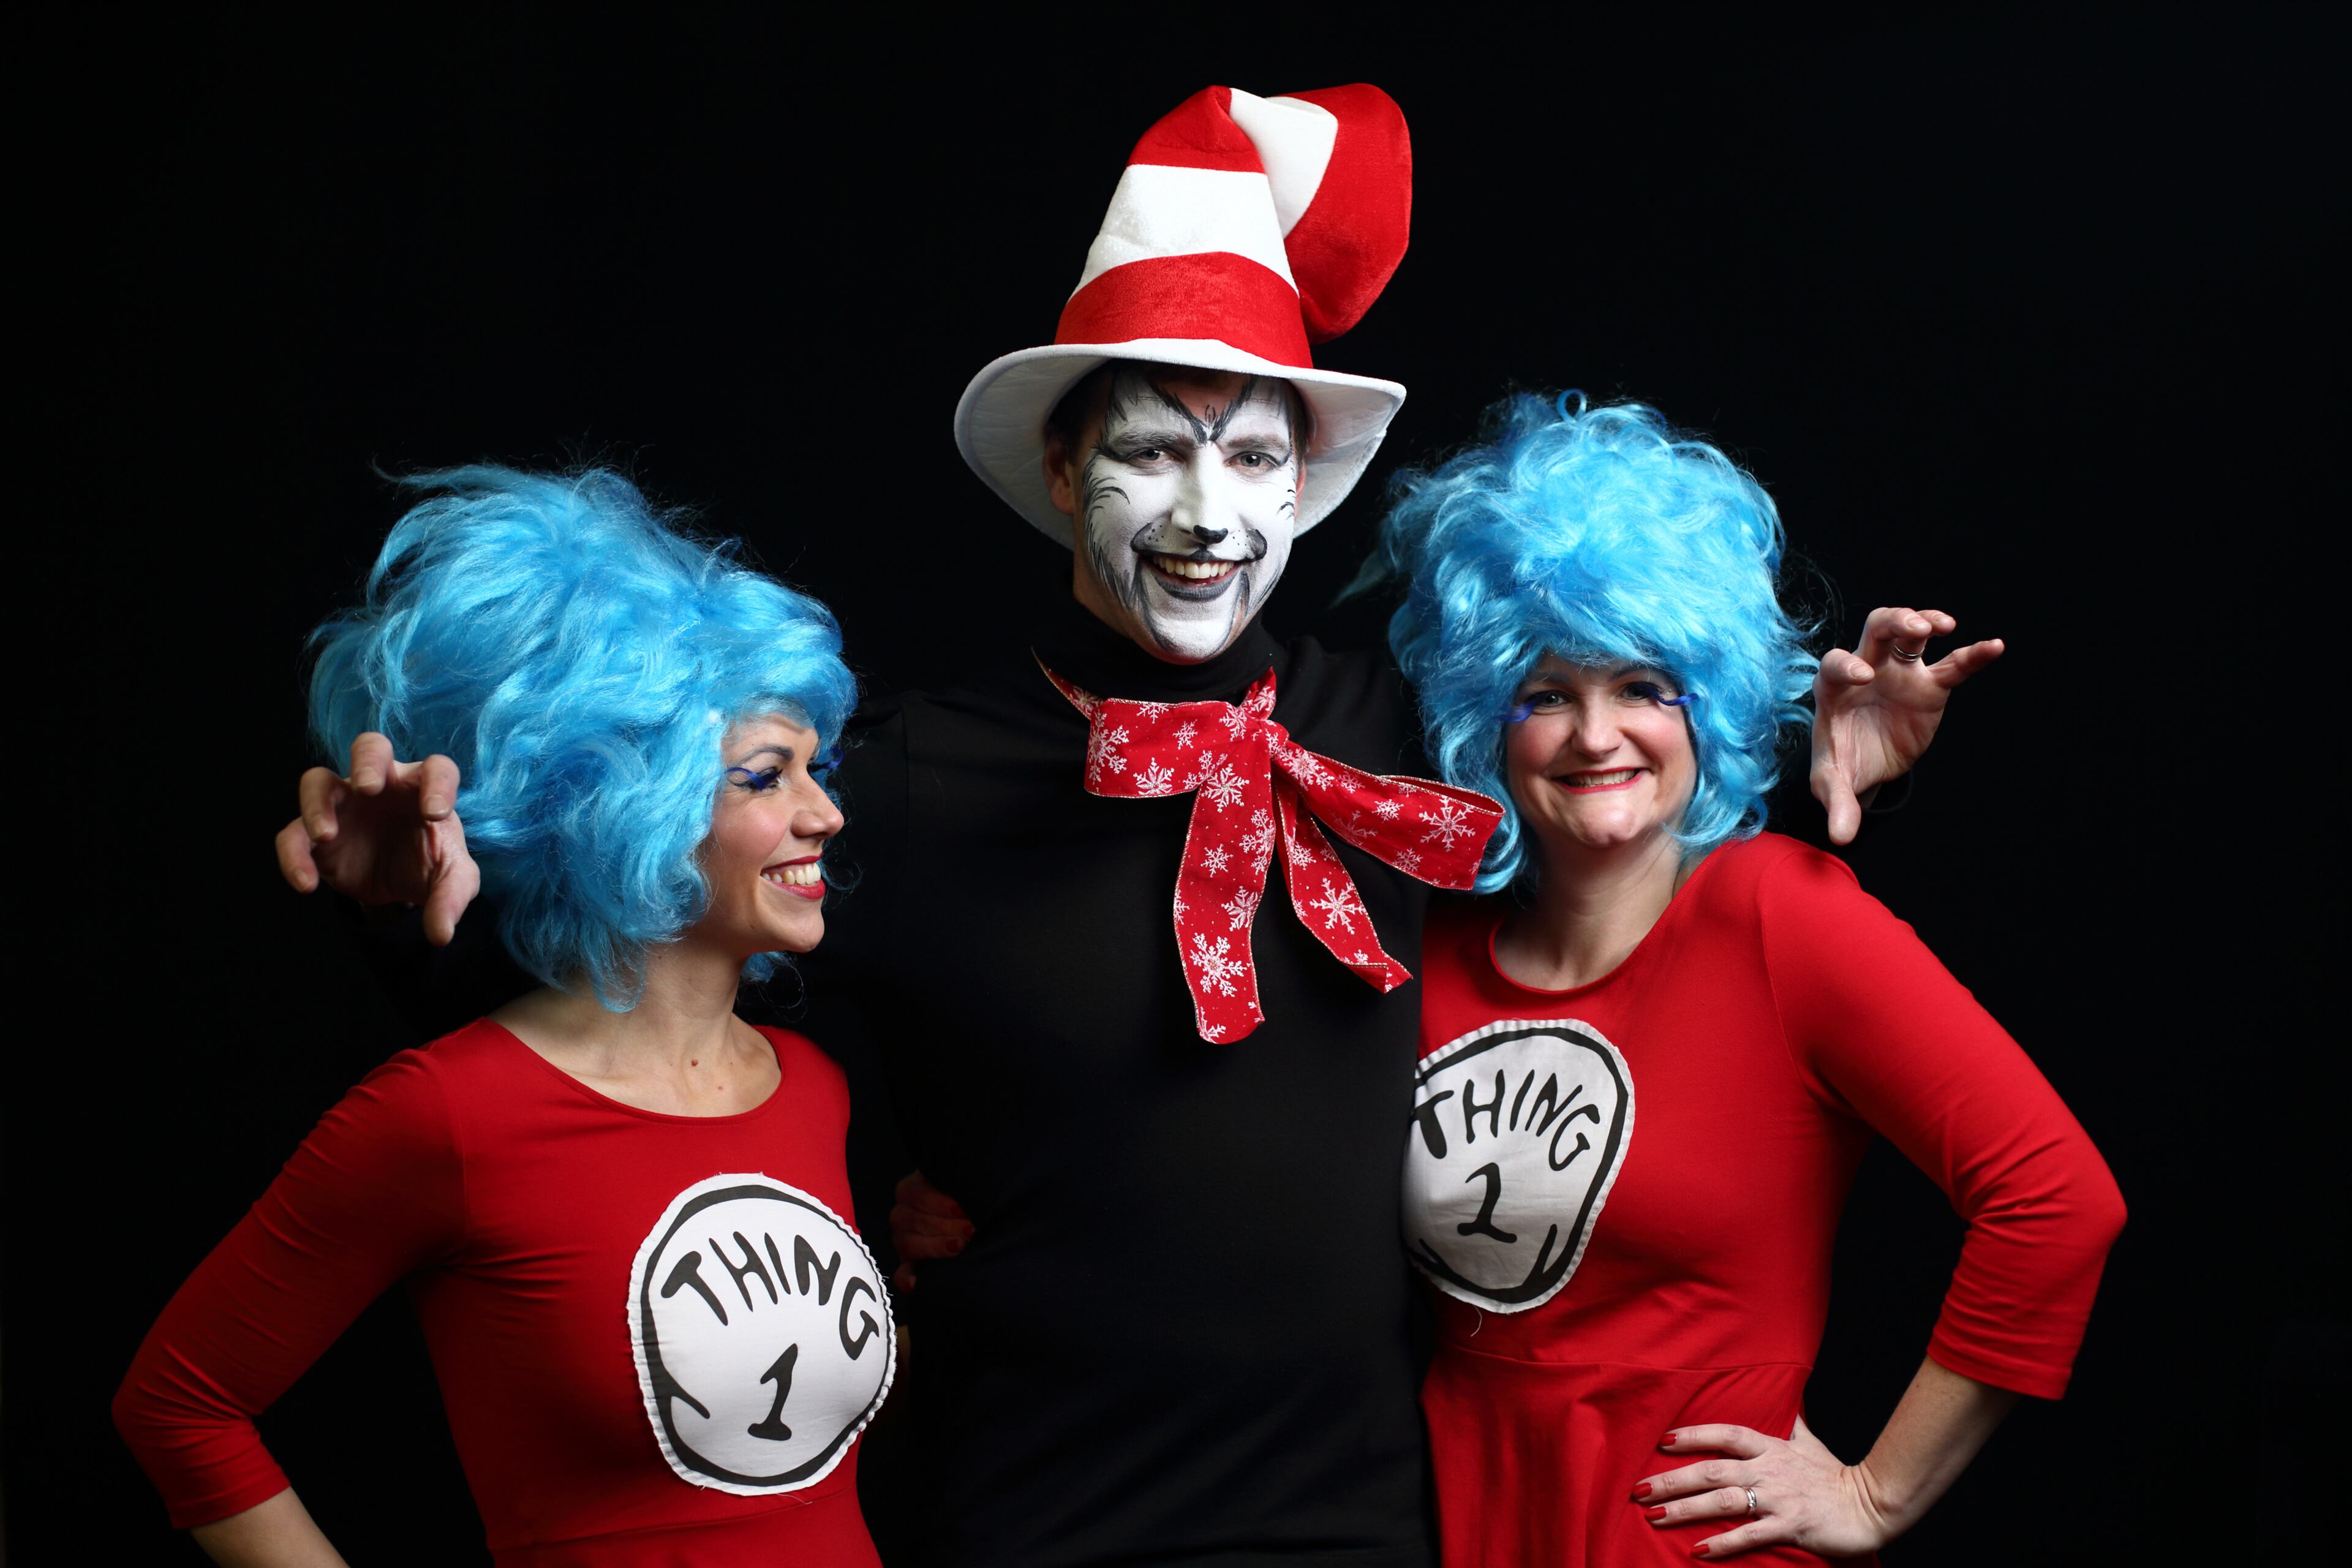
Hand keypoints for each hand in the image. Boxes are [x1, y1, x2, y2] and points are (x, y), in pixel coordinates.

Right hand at [274, 732, 481, 945]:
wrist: (396, 884)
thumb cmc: (428, 864)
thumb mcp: (450, 882)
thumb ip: (450, 900)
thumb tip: (441, 934)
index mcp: (422, 788)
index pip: (436, 770)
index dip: (437, 785)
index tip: (435, 813)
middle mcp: (382, 786)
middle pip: (370, 748)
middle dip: (367, 762)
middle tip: (368, 788)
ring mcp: (343, 805)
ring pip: (318, 781)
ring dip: (317, 803)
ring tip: (326, 836)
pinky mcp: (314, 834)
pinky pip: (293, 835)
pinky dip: (293, 856)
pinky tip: (306, 884)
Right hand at [888, 1169, 973, 1293]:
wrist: (973, 1218)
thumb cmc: (968, 1198)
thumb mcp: (961, 1187)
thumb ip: (961, 1187)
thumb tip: (966, 1190)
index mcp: (911, 1189)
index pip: (917, 1194)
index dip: (940, 1203)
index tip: (962, 1210)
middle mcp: (902, 1213)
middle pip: (914, 1220)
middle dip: (946, 1226)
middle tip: (970, 1229)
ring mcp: (902, 1239)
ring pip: (907, 1244)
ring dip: (935, 1247)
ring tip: (960, 1246)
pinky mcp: (908, 1263)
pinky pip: (901, 1273)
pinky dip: (906, 1279)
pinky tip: (913, 1284)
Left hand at [1633, 1417, 1891, 1558]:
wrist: (1873, 1504)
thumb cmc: (1836, 1475)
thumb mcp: (1811, 1442)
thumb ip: (1791, 1423)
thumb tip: (1786, 1401)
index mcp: (1772, 1447)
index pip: (1725, 1434)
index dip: (1693, 1435)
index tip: (1662, 1441)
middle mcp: (1769, 1469)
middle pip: (1712, 1469)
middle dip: (1672, 1478)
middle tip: (1639, 1489)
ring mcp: (1778, 1498)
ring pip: (1723, 1501)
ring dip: (1686, 1508)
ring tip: (1655, 1516)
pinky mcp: (1789, 1526)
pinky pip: (1749, 1535)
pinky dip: (1722, 1543)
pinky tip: (1697, 1550)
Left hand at [1810, 607, 2003, 845]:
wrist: (1869, 766)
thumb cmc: (1844, 765)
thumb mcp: (1835, 786)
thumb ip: (1837, 804)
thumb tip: (1841, 836)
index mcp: (1835, 688)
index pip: (1836, 664)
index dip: (1847, 665)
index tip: (1864, 675)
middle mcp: (1867, 669)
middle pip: (1876, 630)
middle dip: (1892, 621)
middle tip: (1912, 626)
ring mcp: (1901, 674)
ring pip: (1911, 635)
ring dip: (1925, 622)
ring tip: (1942, 625)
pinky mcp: (1930, 687)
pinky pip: (1954, 666)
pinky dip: (1974, 655)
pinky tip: (1995, 647)